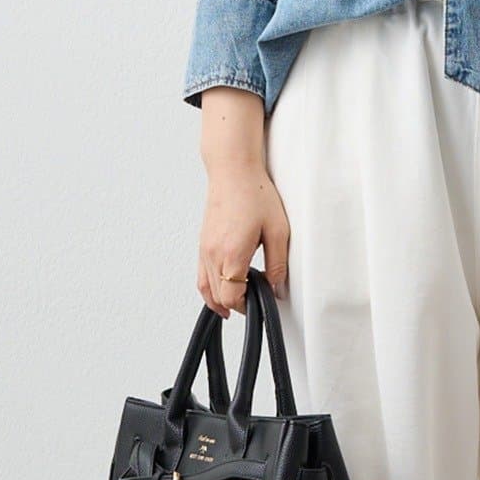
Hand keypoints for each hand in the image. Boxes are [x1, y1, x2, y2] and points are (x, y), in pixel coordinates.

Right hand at [195, 88, 290, 315]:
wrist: (233, 171)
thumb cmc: (255, 195)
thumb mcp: (278, 231)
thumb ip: (277, 263)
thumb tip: (275, 286)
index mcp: (231, 254)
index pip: (231, 297)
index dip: (246, 308)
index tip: (260, 303)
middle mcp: (212, 254)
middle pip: (217, 297)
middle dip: (236, 306)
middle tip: (255, 302)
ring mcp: (204, 249)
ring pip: (205, 288)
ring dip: (220, 300)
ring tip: (237, 305)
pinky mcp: (202, 243)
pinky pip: (201, 275)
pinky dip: (210, 288)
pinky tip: (223, 288)